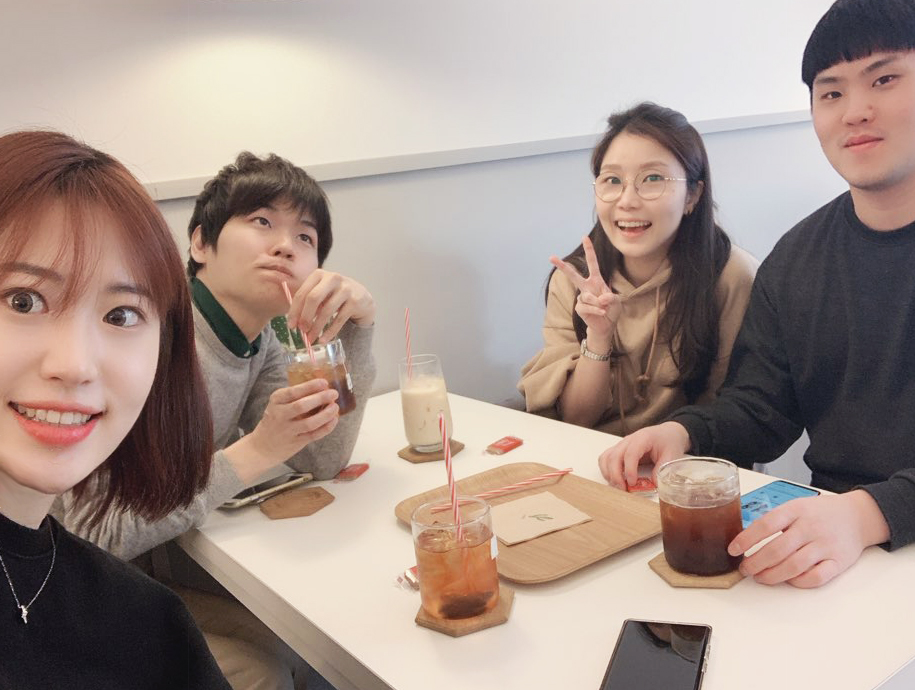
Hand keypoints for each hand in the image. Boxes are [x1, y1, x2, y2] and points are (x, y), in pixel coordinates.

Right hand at [235, 379, 339, 477]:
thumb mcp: (278, 404)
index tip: (324, 382)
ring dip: (326, 414)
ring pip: (309, 423)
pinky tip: (334, 420)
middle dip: (320, 398)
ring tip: (335, 407)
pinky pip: (314, 435)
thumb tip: (322, 386)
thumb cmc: (275, 420)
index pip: (293, 392)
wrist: (261, 447)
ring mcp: (288, 430)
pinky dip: (326, 427)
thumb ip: (295, 396)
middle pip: (301, 406)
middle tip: (334, 393)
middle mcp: (280, 415)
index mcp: (276, 401)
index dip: (310, 386)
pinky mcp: (295, 443)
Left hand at [288, 269, 374, 343]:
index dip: (295, 311)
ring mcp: (346, 288)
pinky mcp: (355, 300)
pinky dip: (330, 332)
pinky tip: (323, 340)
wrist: (362, 298)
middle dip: (305, 317)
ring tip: (311, 339)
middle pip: (313, 298)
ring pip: (326, 311)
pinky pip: (339, 319)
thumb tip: (295, 322)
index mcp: (319, 274)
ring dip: (317, 327)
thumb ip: (307, 304)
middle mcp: (333, 278)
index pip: (302, 293)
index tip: (291, 326)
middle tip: (301, 331)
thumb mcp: (321, 294)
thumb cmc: (335, 296)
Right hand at [550, 236, 621, 346]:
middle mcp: (587, 287)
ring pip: (587, 296)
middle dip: (562, 266)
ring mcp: (582, 298)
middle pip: (573, 275)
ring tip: (604, 308)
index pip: (592, 263)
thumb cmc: (612, 309)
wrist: (606, 325)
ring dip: (599, 303)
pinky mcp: (579, 308)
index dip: (589, 250)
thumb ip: (610, 297)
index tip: (584, 237)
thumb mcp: (617, 301)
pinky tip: (601, 313)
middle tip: (551, 257)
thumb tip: (599, 298)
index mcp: (596, 280)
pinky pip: (586, 307)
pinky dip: (596, 310)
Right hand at [598, 422, 690, 488]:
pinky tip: (614, 480)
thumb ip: (662, 469)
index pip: (631, 453)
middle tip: (623, 489)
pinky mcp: (618, 450)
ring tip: (617, 486)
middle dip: (616, 475)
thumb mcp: (671, 455)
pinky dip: (606, 470)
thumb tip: (654, 485)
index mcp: (643, 438)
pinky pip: (605, 459)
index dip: (629, 469)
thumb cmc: (668, 442)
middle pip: (614, 456)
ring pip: (606, 457)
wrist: (666, 433)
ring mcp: (621, 445)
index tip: (632, 483)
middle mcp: (629, 440)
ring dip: (608, 473)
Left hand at [728, 490, 889, 587]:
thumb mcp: (796, 506)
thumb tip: (746, 539)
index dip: (746, 539)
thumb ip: (775, 520)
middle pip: (777, 549)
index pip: (766, 525)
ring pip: (794, 565)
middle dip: (756, 563)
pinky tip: (788, 580)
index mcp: (796, 510)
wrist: (857, 516)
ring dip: (772, 575)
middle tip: (745, 569)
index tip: (733, 550)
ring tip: (760, 577)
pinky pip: (816, 577)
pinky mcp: (838, 562)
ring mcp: (825, 545)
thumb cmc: (820, 513)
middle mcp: (810, 527)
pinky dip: (799, 582)